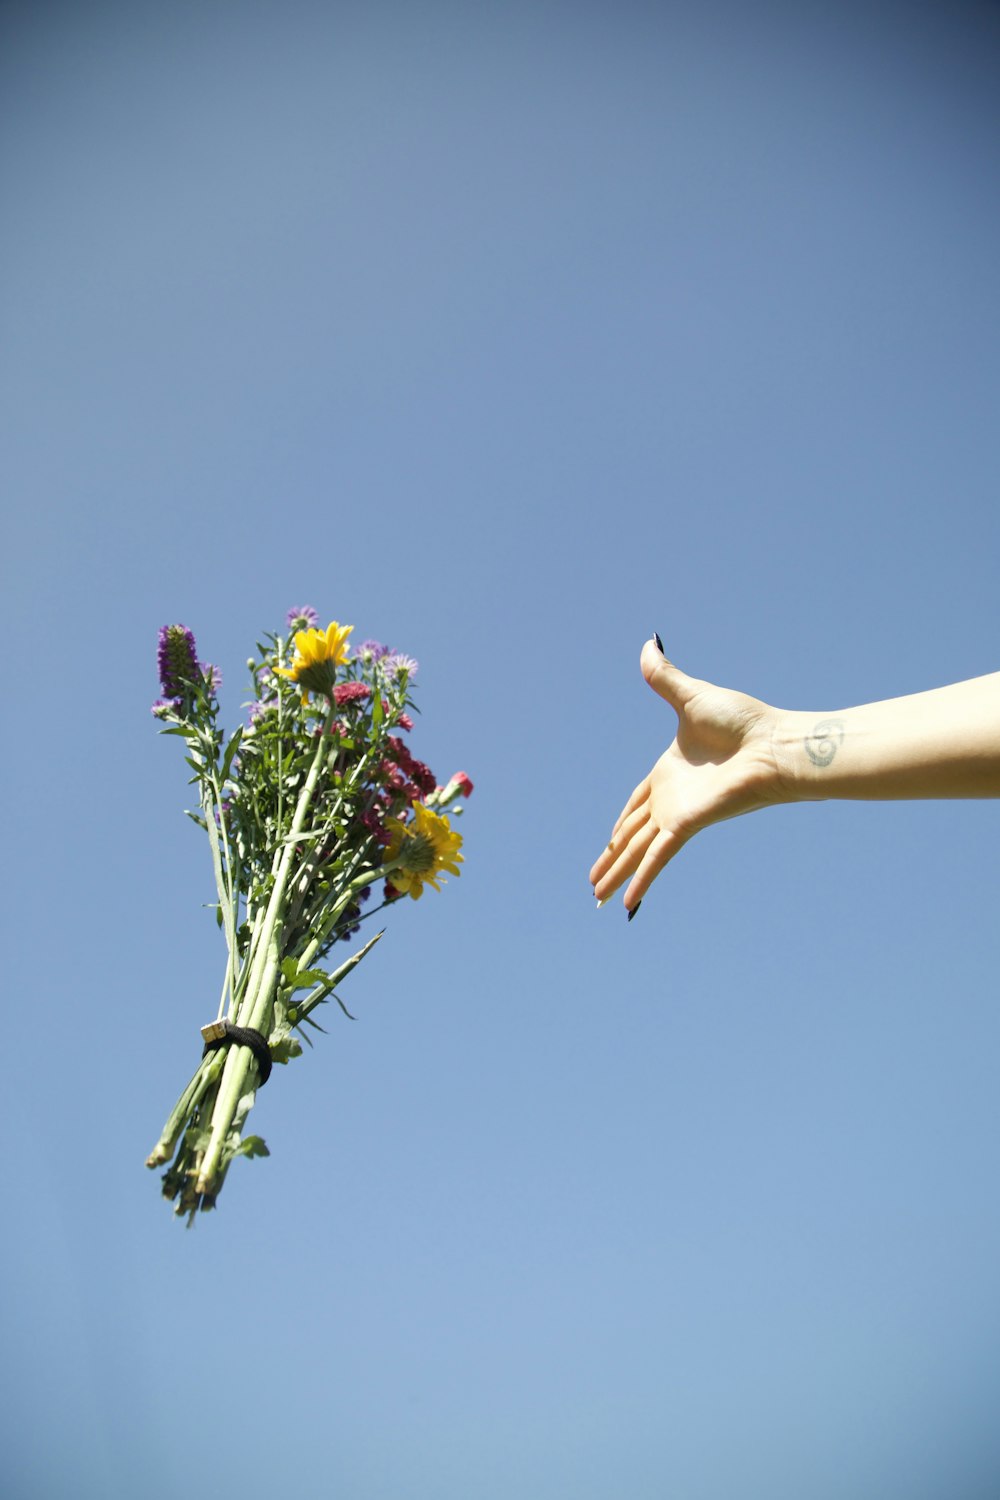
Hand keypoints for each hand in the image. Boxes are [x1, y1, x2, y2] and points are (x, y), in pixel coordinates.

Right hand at [589, 640, 784, 913]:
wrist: (776, 745)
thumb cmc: (745, 722)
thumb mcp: (692, 696)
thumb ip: (664, 678)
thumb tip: (649, 643)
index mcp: (669, 773)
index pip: (635, 806)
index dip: (618, 825)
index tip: (608, 841)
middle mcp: (672, 800)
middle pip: (630, 835)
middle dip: (610, 858)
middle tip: (593, 884)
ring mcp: (678, 815)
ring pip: (637, 852)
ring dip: (616, 875)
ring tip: (598, 900)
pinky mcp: (688, 825)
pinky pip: (657, 857)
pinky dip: (642, 880)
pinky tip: (629, 904)